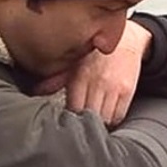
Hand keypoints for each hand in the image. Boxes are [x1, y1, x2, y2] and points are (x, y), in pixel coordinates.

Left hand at [33, 19, 151, 126]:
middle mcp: (98, 81)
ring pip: (104, 119)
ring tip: (94, 122)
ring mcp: (114, 87)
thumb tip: (38, 91)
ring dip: (98, 124)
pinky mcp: (127, 91)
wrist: (127, 41)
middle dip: (84, 123)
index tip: (68, 122)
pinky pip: (118, 115)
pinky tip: (107, 116)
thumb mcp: (75, 63)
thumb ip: (58, 79)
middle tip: (81, 125)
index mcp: (80, 75)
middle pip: (88, 116)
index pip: (73, 108)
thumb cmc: (96, 55)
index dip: (70, 118)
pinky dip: (112, 120)